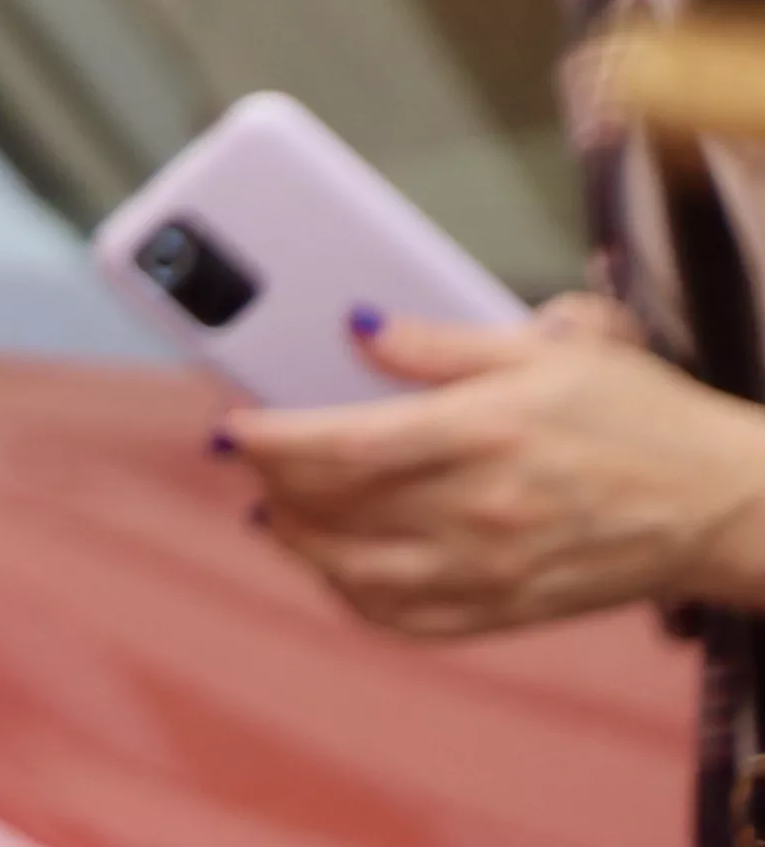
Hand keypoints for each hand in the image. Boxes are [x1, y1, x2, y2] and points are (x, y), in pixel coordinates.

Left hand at [226, 297, 764, 635]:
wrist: (726, 505)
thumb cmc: (641, 417)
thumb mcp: (550, 348)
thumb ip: (441, 342)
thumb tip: (358, 327)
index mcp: (485, 433)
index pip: (347, 445)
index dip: (274, 439)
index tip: (234, 425)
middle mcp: (481, 509)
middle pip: (338, 509)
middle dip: (273, 483)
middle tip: (247, 456)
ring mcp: (494, 570)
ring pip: (358, 575)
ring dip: (299, 546)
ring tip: (272, 512)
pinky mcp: (511, 611)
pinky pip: (410, 622)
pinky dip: (354, 600)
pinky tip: (332, 568)